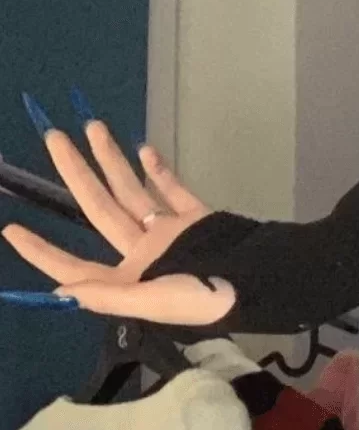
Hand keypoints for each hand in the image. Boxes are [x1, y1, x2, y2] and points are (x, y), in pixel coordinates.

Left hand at [1, 115, 235, 325]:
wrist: (261, 279)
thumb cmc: (205, 297)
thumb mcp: (153, 303)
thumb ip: (108, 295)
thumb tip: (62, 291)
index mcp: (129, 281)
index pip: (75, 267)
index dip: (42, 252)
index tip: (12, 229)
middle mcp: (143, 255)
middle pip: (99, 208)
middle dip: (75, 172)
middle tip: (53, 138)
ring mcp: (169, 234)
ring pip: (132, 191)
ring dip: (112, 161)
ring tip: (92, 127)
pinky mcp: (196, 218)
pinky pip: (171, 190)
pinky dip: (158, 171)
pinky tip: (142, 150)